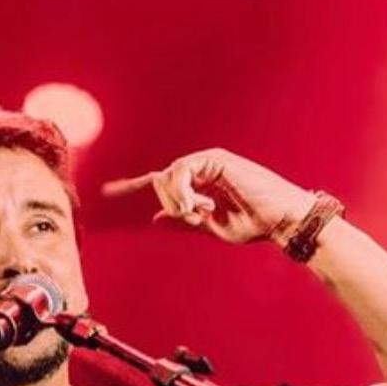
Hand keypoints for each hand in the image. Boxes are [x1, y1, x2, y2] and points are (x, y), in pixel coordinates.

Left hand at [102, 148, 317, 246]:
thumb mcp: (211, 227)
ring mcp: (209, 160)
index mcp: (200, 182)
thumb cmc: (253, 225)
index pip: (161, 181)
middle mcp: (202, 167)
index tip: (108, 191)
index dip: (133, 185)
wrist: (279, 221)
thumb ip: (184, 220)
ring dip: (180, 201)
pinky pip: (181, 172)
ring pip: (168, 177)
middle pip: (160, 181)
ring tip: (203, 212)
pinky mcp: (216, 158)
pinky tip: (202, 204)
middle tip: (196, 216)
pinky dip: (185, 192)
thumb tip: (156, 217)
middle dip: (172, 204)